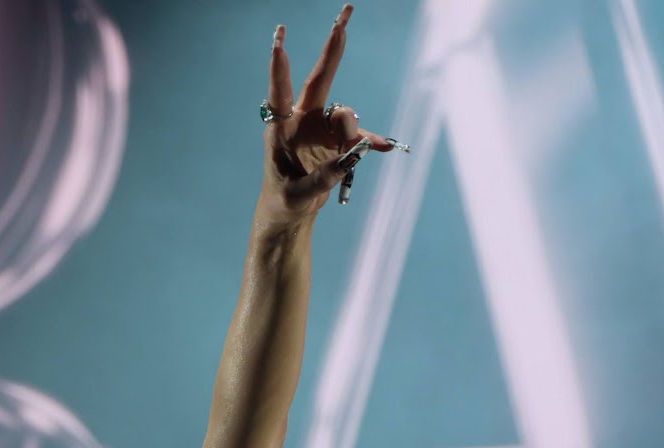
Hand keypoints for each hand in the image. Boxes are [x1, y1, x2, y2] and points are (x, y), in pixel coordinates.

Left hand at [255, 6, 402, 232]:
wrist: (290, 211)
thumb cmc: (283, 201)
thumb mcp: (296, 196)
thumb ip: (321, 178)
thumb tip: (348, 159)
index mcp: (281, 126)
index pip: (280, 91)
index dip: (280, 66)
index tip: (278, 40)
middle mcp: (302, 119)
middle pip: (322, 77)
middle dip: (334, 45)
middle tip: (345, 12)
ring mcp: (322, 127)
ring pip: (346, 116)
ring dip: (351, 132)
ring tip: (351, 154)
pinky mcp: (339, 141)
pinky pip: (361, 138)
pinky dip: (371, 142)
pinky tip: (385, 147)